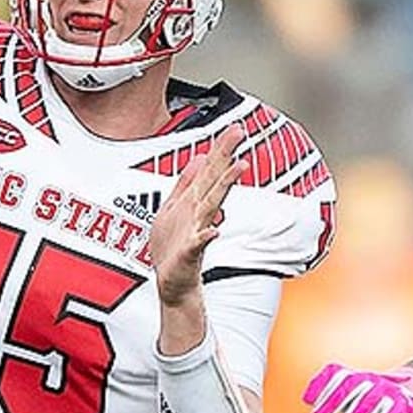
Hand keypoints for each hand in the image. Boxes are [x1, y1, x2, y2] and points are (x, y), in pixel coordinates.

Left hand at [147, 124, 245, 306]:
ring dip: (225, 187)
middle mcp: (199, 213)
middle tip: (240, 134)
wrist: (172, 283)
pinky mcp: (190, 253)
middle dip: (226, 156)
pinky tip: (214, 229)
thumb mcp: (174, 206)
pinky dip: (206, 236)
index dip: (221, 148)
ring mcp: (197, 231)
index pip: (211, 170)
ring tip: (238, 168)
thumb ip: (186, 183)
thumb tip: (199, 159)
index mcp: (194, 201)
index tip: (235, 129)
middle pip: (215, 180)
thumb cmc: (172, 248)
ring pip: (212, 205)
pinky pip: (198, 243)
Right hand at [302, 363, 412, 412]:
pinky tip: (307, 400)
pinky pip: (332, 373)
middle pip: (366, 402)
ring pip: (346, 383)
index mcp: (401, 406)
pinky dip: (318, 383)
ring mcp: (365, 377)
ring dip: (329, 400)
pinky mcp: (348, 372)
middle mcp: (384, 387)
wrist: (400, 392)